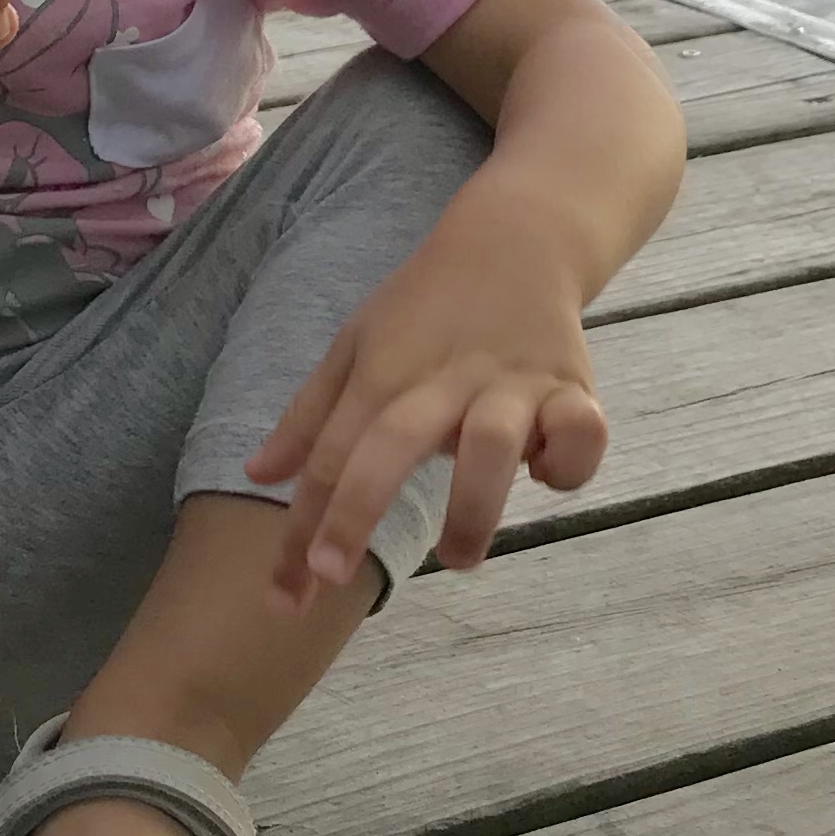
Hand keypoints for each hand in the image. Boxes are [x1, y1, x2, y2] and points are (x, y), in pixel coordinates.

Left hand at [246, 174, 608, 608]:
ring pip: (490, 443)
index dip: (304, 528)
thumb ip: (309, 418)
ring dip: (472, 509)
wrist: (515, 240)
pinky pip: (577, 433)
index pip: (333, 457)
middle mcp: (443, 380)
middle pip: (392, 443)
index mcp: (384, 373)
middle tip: (331, 577)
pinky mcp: (571, 388)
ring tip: (458, 559)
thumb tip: (256, 475)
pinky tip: (544, 473)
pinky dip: (567, 461)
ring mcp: (510, 384)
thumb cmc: (424, 307)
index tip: (283, 595)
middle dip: (357, 512)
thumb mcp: (355, 347)